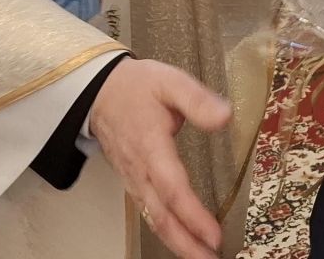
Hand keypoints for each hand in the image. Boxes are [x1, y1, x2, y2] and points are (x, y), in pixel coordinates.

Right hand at [87, 59, 232, 258]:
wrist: (99, 92)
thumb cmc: (137, 87)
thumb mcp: (169, 81)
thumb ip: (196, 99)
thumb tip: (225, 116)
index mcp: (150, 145)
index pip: (172, 187)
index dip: (192, 215)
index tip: (214, 234)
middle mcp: (140, 170)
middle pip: (161, 215)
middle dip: (185, 243)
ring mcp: (134, 179)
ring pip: (154, 218)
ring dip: (177, 242)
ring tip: (202, 257)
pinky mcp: (133, 182)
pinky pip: (149, 212)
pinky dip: (167, 231)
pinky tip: (184, 240)